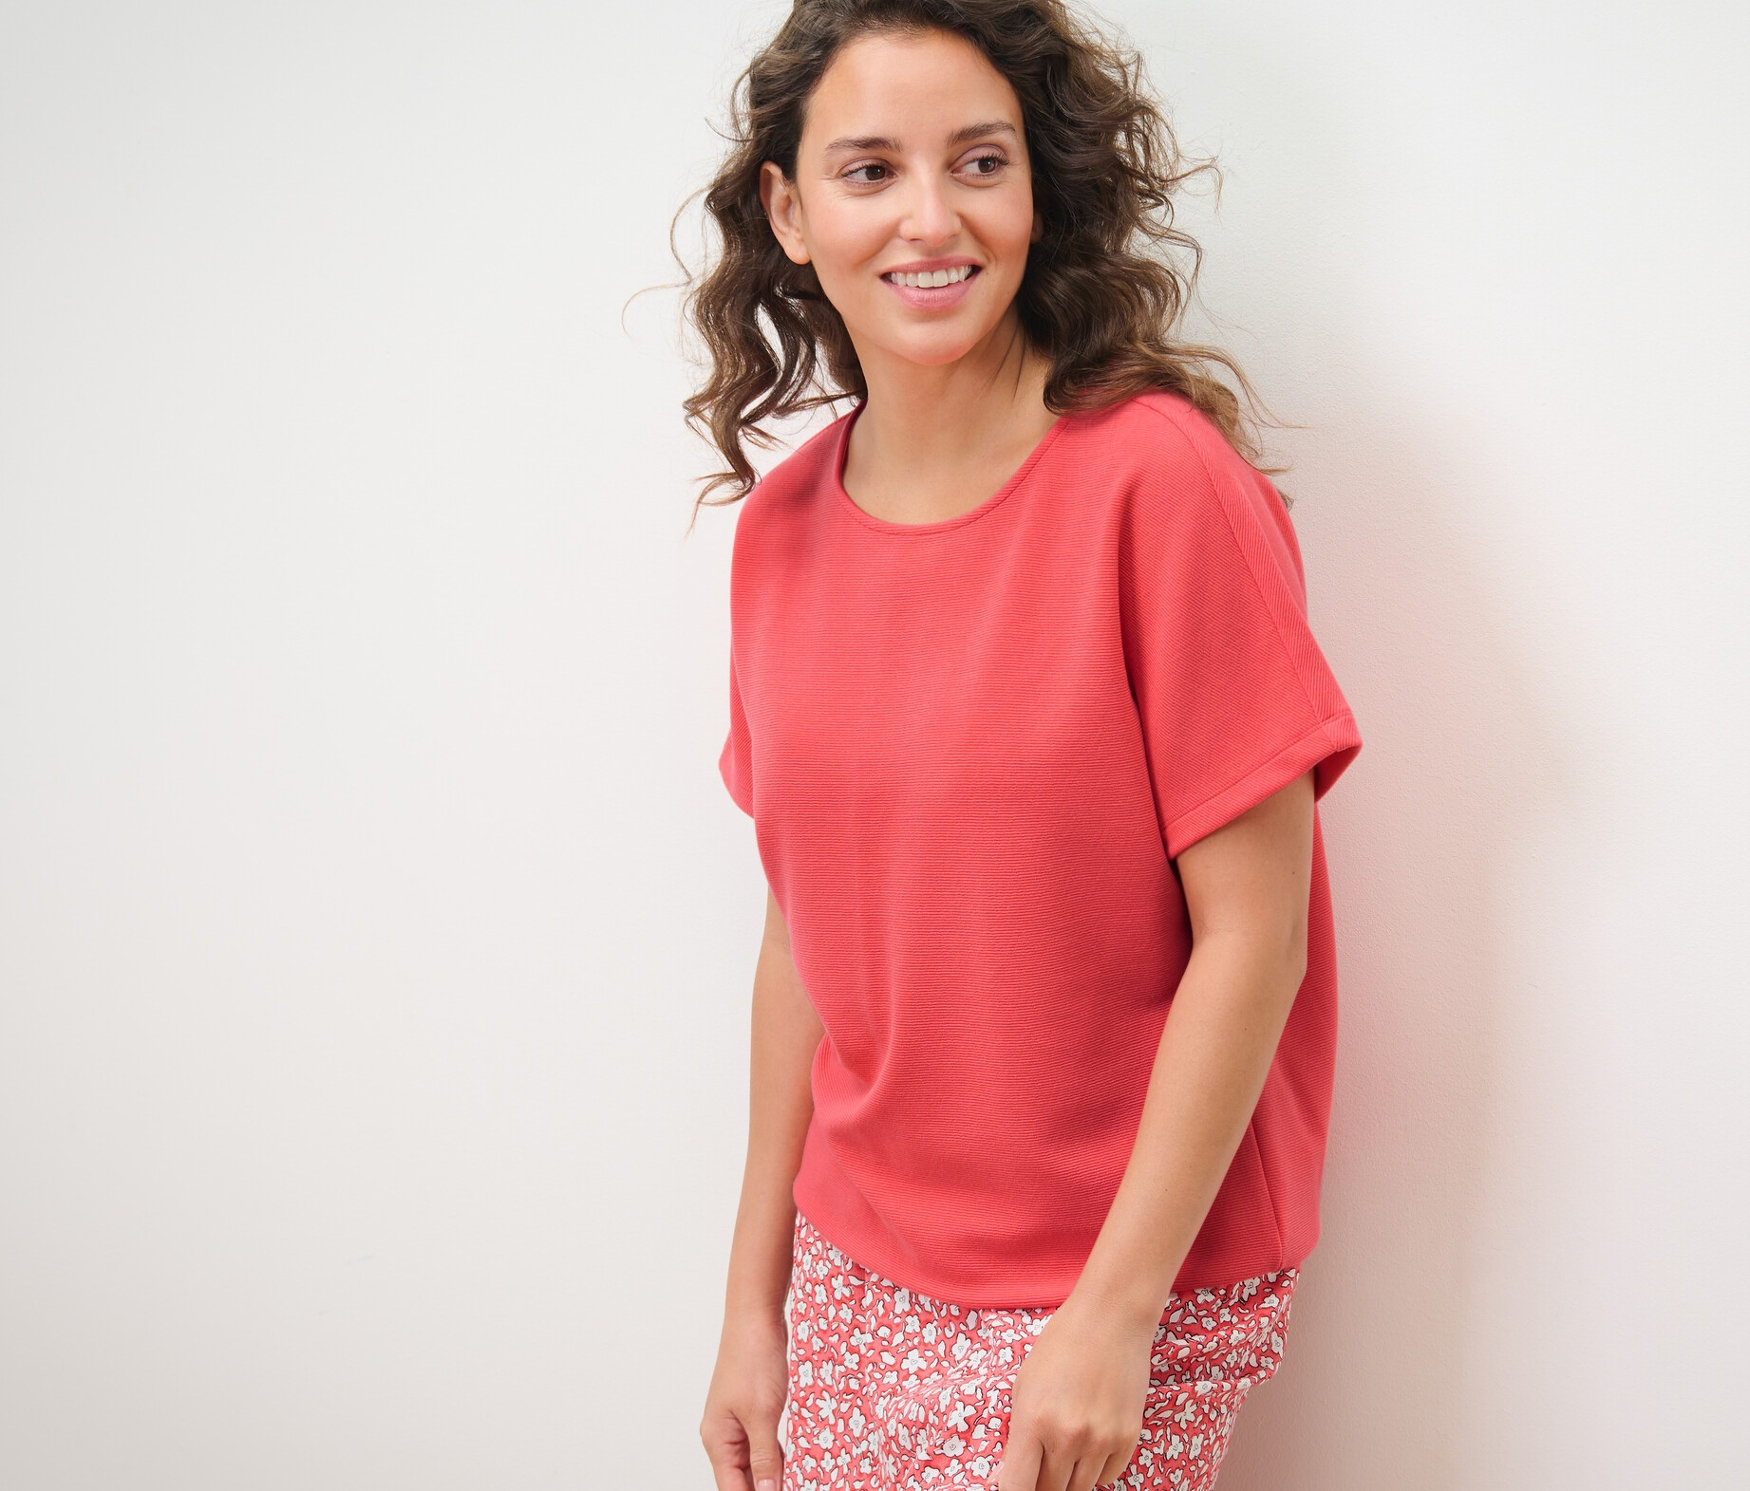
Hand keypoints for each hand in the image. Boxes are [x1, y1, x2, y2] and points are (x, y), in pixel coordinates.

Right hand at [700, 1306, 789, 1490]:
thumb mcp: (763, 1415)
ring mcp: (736, 1421)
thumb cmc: (753, 1359)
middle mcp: (722, 1434)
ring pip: (753, 1462)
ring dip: (771, 1474)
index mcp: (718, 1440)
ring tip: (794, 1482)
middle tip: (793, 1488)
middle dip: (764, 1488)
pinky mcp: (751, 1409)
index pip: (732, 1488)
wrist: (755, 1317)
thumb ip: (765, 1459)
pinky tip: (790, 1463)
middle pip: (741, 1478)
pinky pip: (761, 1443)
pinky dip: (775, 1455)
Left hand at [996, 1288, 1156, 1490]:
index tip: (1016, 1487)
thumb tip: (1006, 1479)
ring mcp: (1101, 1439)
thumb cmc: (1061, 1345)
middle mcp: (1067, 1436)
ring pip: (1080, 1489)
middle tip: (1042, 1461)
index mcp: (1033, 1420)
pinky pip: (1108, 1477)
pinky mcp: (1128, 1438)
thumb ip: (1016, 1436)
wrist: (1112, 1318)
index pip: (1017, 1488)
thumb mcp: (1024, 1385)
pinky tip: (1091, 1441)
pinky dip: (1096, 1469)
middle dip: (1042, 1483)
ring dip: (1070, 1477)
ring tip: (1067, 1445)